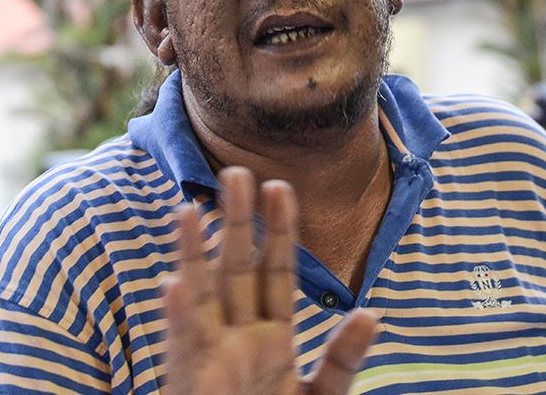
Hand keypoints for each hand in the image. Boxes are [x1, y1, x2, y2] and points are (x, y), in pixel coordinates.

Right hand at [161, 167, 378, 394]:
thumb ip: (343, 358)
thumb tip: (373, 314)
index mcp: (271, 338)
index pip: (276, 272)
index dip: (279, 231)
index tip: (280, 187)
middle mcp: (237, 339)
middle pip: (236, 270)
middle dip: (235, 224)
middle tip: (235, 172)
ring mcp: (210, 360)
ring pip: (200, 297)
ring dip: (192, 256)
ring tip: (187, 212)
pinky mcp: (188, 384)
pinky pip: (180, 348)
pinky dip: (175, 318)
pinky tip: (172, 285)